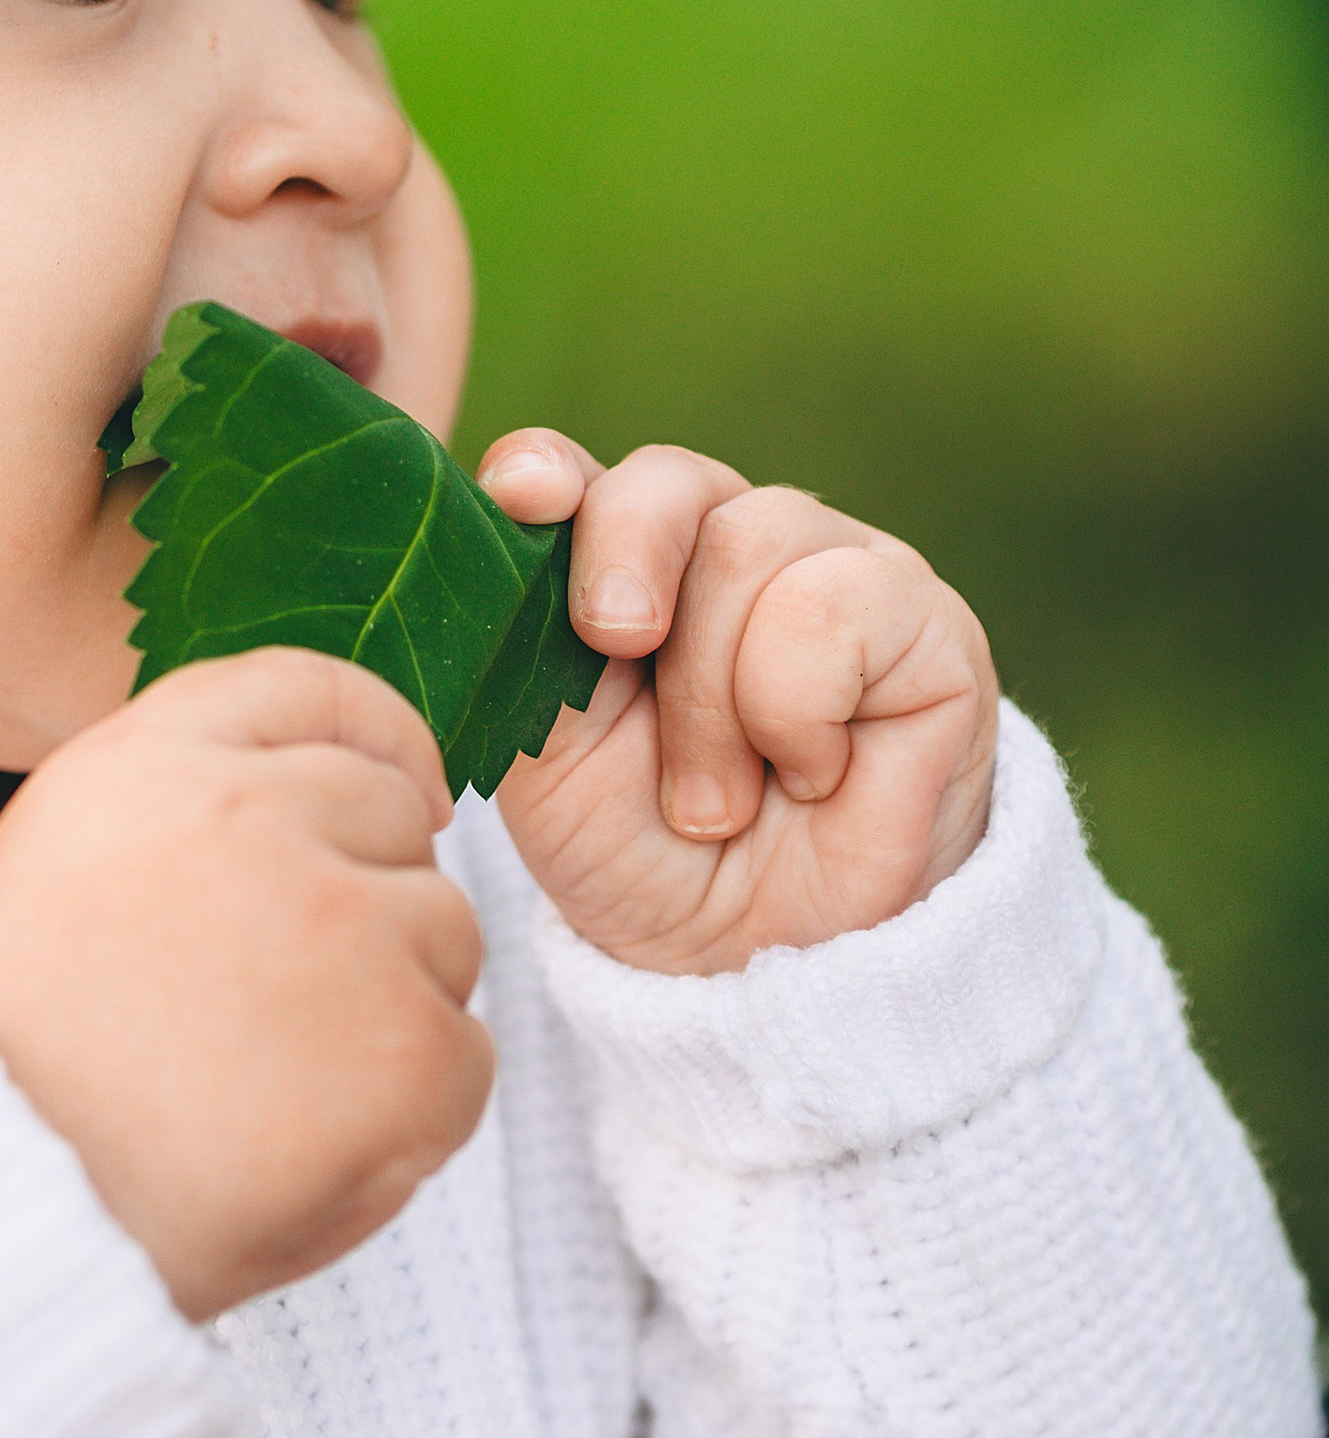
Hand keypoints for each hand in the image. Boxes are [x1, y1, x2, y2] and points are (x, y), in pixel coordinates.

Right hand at [0, 647, 491, 1320]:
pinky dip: (416, 1103)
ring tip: (279, 1075)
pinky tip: (316, 1134)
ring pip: (444, 930)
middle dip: (366, 891)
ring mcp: (342, 928)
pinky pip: (466, 1051)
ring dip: (393, 995)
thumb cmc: (32, 1049)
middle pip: (393, 815)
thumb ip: (190, 787)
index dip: (381, 735)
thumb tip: (352, 771)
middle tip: (274, 998)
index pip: (313, 689)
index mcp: (154, 763)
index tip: (413, 793)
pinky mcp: (407, 1047)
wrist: (14, 1207)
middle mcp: (253, 818)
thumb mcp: (65, 853)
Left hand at [476, 436, 997, 977]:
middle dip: (624, 568)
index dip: (544, 472)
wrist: (754, 965)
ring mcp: (835, 570)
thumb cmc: (640, 851)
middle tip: (617, 650)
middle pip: (667, 482)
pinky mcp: (927, 621)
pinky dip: (796, 709)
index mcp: (623, 562)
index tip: (517, 498)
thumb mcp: (548, 749)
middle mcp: (728, 544)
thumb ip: (526, 630)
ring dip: (710, 697)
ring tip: (716, 797)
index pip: (577, 472)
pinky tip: (811, 775)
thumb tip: (511, 504)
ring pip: (750, 540)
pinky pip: (837, 604)